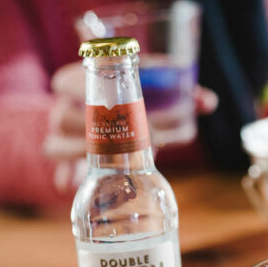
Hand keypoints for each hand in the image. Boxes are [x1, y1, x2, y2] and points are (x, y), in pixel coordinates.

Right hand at [43, 62, 217, 191]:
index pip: (67, 82)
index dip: (83, 87)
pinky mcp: (65, 159)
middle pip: (65, 117)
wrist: (107, 114)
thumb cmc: (133, 96)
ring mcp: (60, 135)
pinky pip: (59, 169)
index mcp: (78, 82)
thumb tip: (210, 102)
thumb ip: (183, 93)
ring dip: (84, 153)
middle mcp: (63, 108)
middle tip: (141, 137)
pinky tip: (71, 184)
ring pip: (57, 144)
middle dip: (100, 127)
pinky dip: (66, 176)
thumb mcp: (153, 89)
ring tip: (120, 160)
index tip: (111, 96)